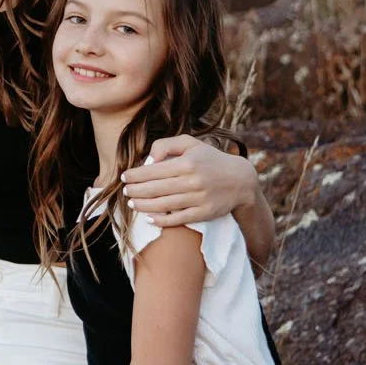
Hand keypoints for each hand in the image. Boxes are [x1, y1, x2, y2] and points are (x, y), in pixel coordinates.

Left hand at [120, 135, 254, 226]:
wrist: (240, 180)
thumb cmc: (210, 159)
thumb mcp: (191, 144)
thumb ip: (167, 145)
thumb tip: (149, 159)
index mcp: (187, 163)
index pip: (153, 171)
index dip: (135, 175)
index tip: (125, 177)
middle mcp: (192, 182)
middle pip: (154, 189)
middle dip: (135, 191)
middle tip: (125, 191)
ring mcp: (198, 199)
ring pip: (163, 205)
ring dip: (143, 206)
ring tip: (132, 203)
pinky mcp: (203, 214)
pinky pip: (177, 219)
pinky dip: (160, 220)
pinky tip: (149, 218)